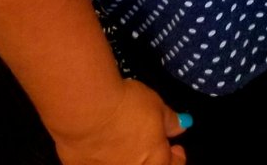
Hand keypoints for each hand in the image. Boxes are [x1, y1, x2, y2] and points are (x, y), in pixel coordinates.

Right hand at [51, 78, 187, 164]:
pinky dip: (100, 157)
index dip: (176, 156)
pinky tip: (98, 140)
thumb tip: (181, 127)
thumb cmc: (126, 107)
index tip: (175, 147)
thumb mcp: (157, 107)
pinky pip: (96, 163)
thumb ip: (170, 121)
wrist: (85, 111)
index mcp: (155, 163)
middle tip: (147, 142)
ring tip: (121, 139)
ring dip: (124, 157)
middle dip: (149, 158)